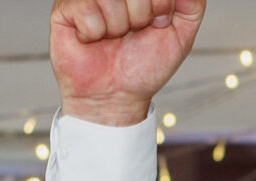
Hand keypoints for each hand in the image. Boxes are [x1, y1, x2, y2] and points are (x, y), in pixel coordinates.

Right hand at [50, 0, 205, 126]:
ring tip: (112, 37)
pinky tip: (93, 39)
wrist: (116, 96)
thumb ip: (191, 5)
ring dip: (117, 26)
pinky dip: (94, 32)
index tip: (157, 24)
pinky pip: (86, 8)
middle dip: (141, 15)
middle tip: (133, 33)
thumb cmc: (144, 66)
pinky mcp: (64, 7)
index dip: (160, 5)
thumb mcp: (180, 36)